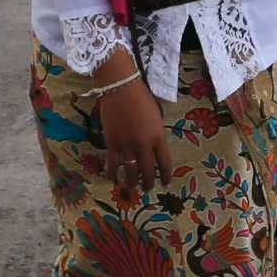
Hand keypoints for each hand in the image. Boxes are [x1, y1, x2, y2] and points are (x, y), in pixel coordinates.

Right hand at [100, 76, 170, 197]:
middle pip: (148, 171)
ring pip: (130, 171)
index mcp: (158, 137)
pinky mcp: (111, 143)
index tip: (165, 182)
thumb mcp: (156, 117)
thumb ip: (156, 134)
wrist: (120, 87)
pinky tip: (113, 179)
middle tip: (148, 188)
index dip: (165, 176)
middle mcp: (144, 144)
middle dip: (149, 183)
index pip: (164, 163)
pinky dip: (112, 174)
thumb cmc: (141, 97)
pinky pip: (112, 164)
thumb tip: (153, 148)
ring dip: (132, 183)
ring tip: (132, 187)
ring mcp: (126, 145)